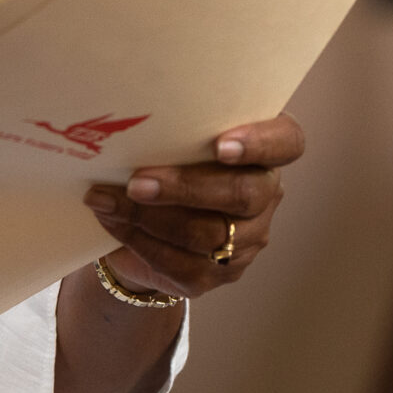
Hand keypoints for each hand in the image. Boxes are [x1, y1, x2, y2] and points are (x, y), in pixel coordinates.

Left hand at [81, 114, 302, 300]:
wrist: (145, 215)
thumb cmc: (165, 157)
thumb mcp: (173, 135)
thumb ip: (170, 127)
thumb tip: (126, 120)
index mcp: (264, 150)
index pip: (286, 143)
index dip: (260, 144)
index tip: (221, 146)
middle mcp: (265, 193)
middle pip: (243, 193)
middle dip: (185, 187)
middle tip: (136, 182)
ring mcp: (248, 238)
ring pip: (207, 234)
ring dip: (148, 217)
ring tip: (106, 200)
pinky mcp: (220, 273)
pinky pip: (182, 264)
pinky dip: (139, 240)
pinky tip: (112, 222)